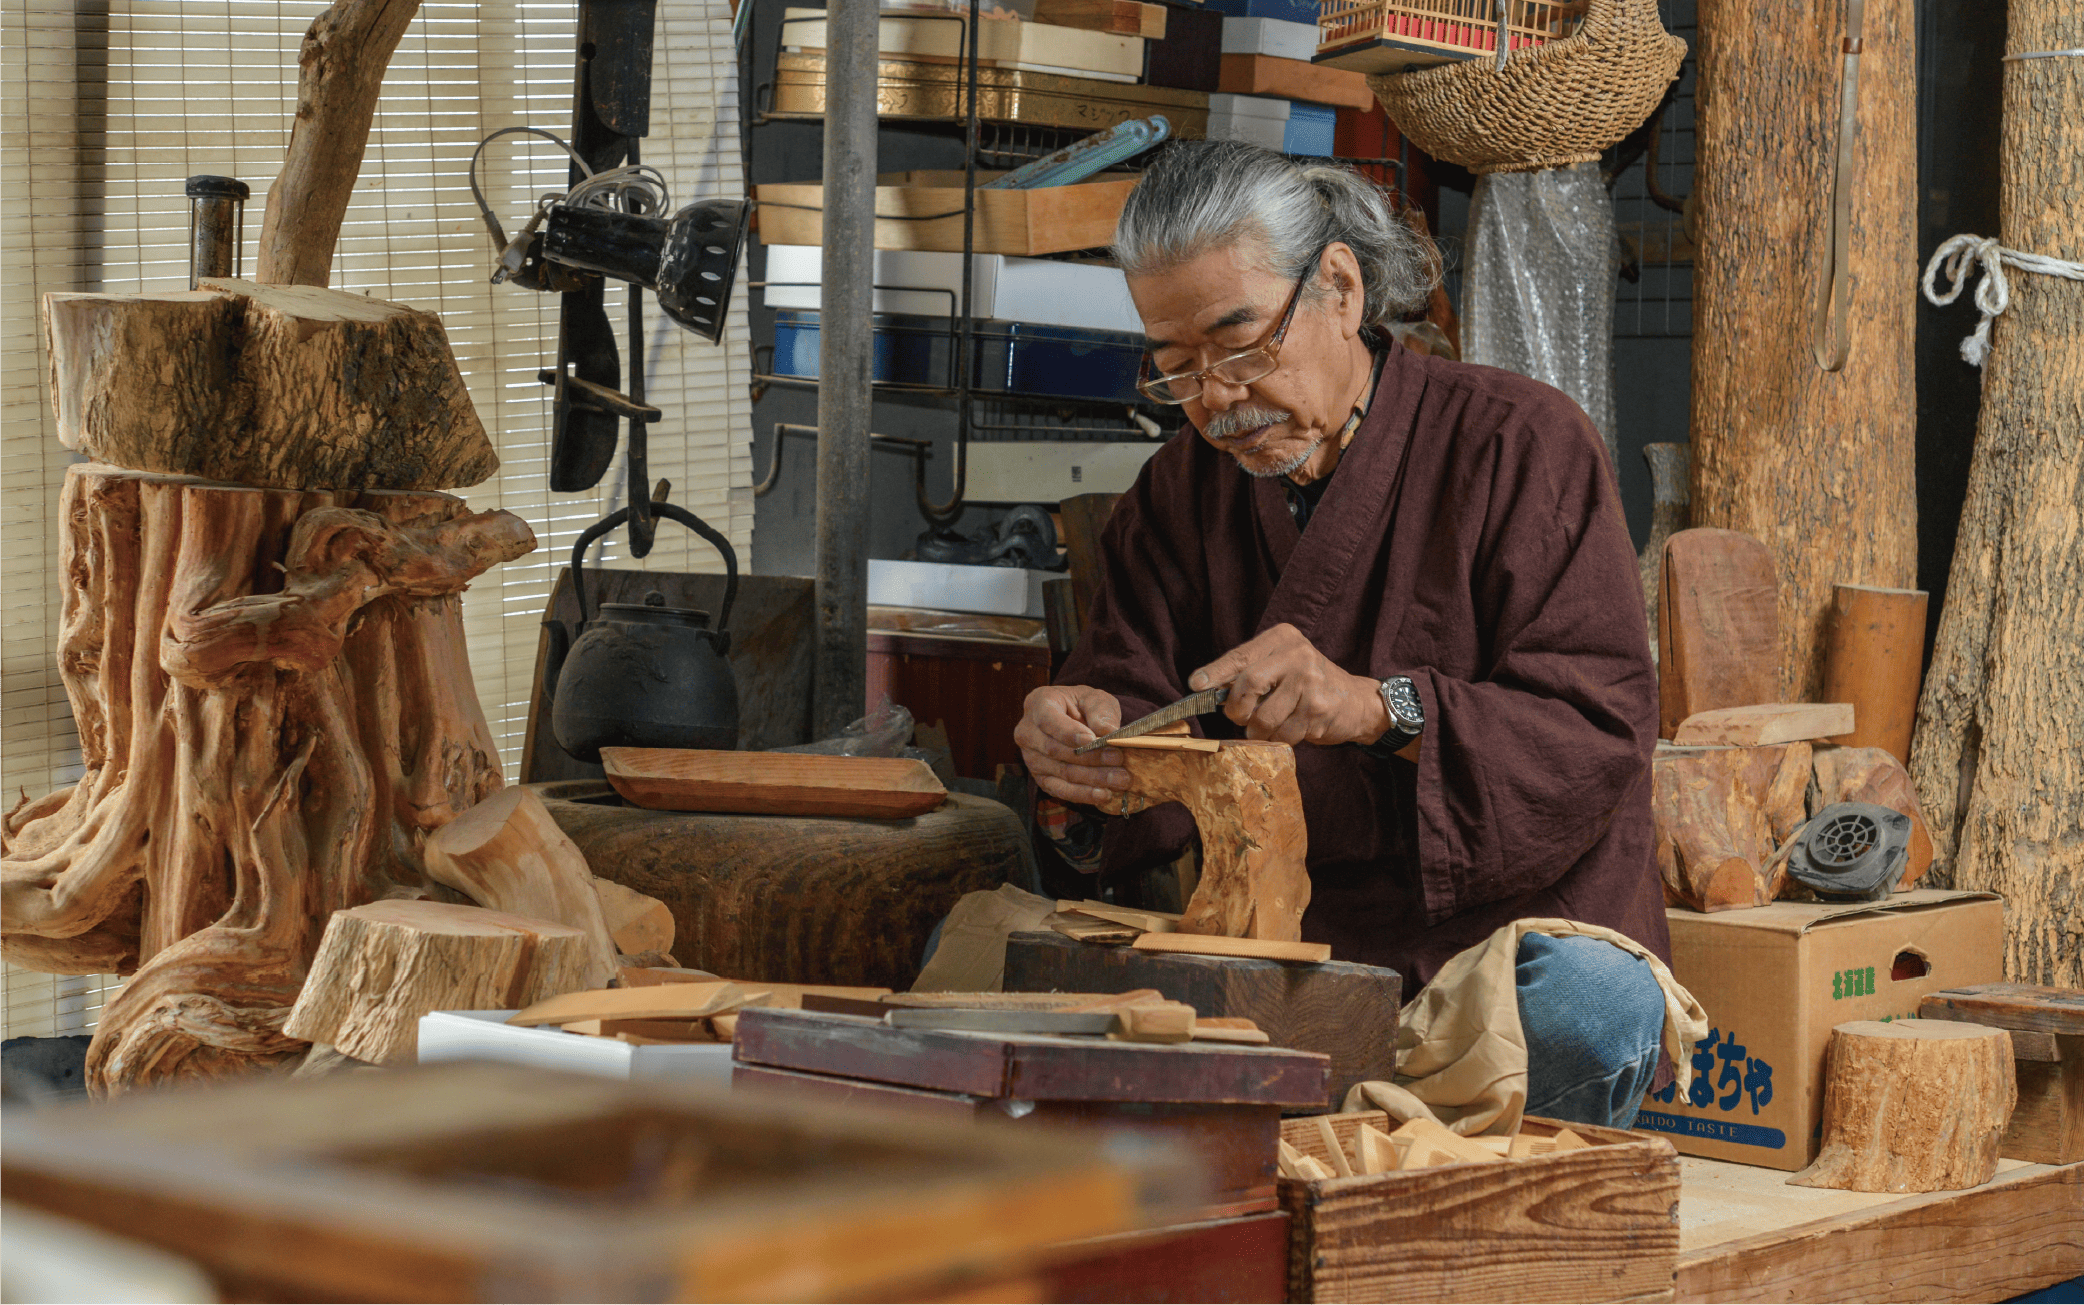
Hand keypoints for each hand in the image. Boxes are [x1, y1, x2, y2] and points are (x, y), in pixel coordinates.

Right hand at [1015, 685, 1132, 805]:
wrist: (1073, 720)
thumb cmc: (1082, 706)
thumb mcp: (1094, 698)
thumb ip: (1101, 711)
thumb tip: (1108, 731)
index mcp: (1038, 704)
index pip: (1048, 720)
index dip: (1068, 732)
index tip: (1092, 739)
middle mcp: (1028, 732)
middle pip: (1056, 750)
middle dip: (1090, 757)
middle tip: (1118, 759)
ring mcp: (1031, 758)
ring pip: (1062, 772)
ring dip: (1092, 778)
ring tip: (1120, 779)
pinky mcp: (1041, 778)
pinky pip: (1060, 790)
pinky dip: (1083, 794)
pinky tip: (1103, 795)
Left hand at [1189, 623, 1390, 746]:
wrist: (1354, 700)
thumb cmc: (1306, 684)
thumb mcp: (1279, 665)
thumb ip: (1248, 671)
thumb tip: (1206, 687)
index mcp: (1282, 638)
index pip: (1240, 655)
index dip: (1215, 672)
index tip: (1196, 684)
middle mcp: (1297, 654)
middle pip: (1248, 684)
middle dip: (1238, 709)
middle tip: (1240, 718)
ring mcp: (1310, 681)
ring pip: (1264, 717)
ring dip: (1259, 731)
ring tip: (1269, 726)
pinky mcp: (1318, 709)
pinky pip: (1283, 734)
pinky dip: (1280, 739)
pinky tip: (1292, 728)